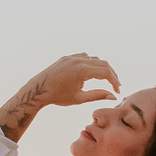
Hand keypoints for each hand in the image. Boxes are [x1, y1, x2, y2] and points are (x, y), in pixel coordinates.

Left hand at [0, 53, 119, 139]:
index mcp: (82, 71)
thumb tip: (113, 97)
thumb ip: (98, 96)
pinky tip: (93, 73)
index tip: (117, 91)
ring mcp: (72, 57)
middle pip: (103, 63)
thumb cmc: (58, 96)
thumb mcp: (80, 98)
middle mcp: (78, 60)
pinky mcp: (67, 57)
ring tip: (106, 80)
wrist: (38, 90)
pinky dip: (92, 63)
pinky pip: (84, 57)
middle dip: (111, 74)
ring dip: (102, 68)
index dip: (114, 81)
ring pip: (94, 59)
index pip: (106, 73)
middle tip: (115, 85)